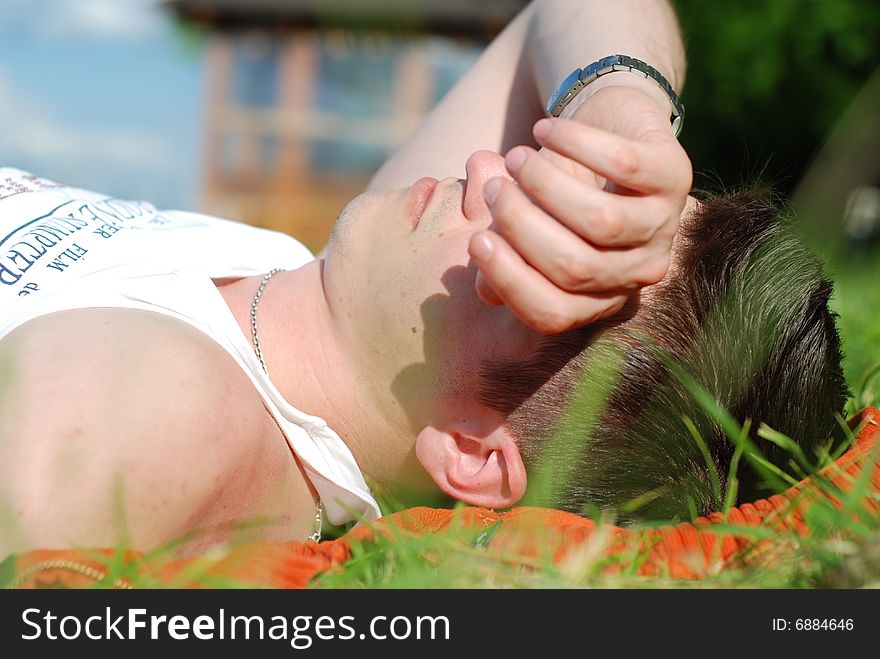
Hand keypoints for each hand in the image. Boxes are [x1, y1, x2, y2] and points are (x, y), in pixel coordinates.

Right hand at [468, 82, 692, 333]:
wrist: (611, 129)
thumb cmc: (559, 188)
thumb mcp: (527, 224)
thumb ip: (503, 253)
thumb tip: (484, 286)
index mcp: (600, 298)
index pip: (553, 313)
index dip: (510, 281)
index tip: (476, 241)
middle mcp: (638, 272)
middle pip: (574, 269)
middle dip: (521, 225)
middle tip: (496, 189)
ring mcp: (664, 226)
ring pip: (601, 222)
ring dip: (545, 185)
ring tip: (516, 157)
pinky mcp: (676, 177)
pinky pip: (622, 165)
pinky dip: (574, 144)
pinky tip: (544, 130)